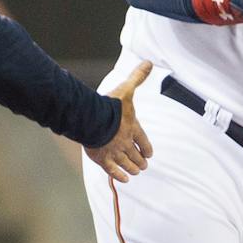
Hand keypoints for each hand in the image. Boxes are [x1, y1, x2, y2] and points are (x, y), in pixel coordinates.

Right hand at [84, 61, 154, 183]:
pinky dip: (120, 176)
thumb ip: (137, 77)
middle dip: (141, 161)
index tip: (149, 154)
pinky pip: (114, 171)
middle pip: (137, 156)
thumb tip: (149, 62)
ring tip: (136, 172)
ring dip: (133, 169)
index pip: (144, 141)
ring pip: (128, 164)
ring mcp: (114, 152)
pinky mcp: (102, 159)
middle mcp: (126, 142)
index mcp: (133, 128)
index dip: (147, 149)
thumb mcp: (127, 89)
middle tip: (143, 165)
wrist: (93, 118)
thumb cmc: (110, 105)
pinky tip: (125, 180)